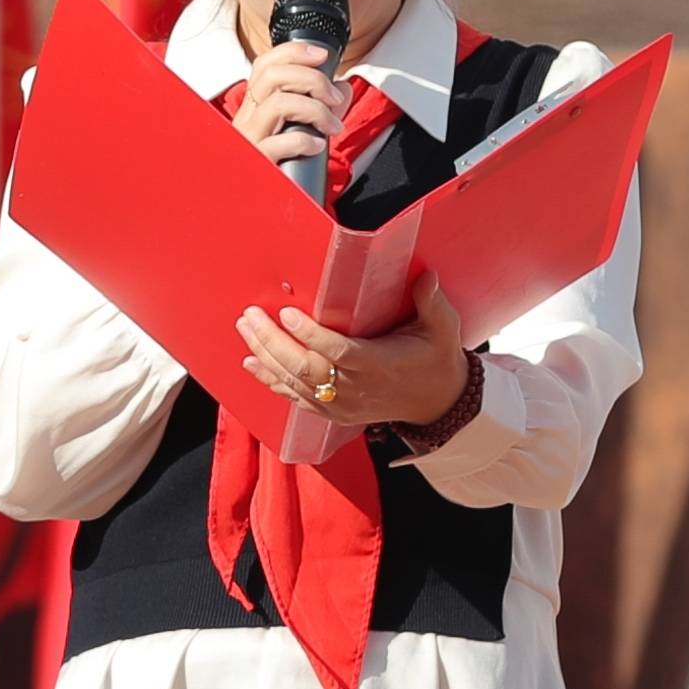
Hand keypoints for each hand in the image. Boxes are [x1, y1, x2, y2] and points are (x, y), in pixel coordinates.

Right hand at [225, 35, 347, 183]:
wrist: (263, 207)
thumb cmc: (282, 167)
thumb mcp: (303, 130)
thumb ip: (322, 106)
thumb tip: (344, 86)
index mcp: (255, 106)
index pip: (265, 65)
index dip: (293, 52)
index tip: (322, 56)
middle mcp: (248, 119)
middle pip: (272, 76)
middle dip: (312, 80)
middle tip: (334, 98)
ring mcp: (249, 141)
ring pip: (277, 104)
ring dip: (315, 110)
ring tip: (332, 126)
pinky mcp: (257, 163)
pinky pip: (279, 143)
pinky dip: (305, 141)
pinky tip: (317, 147)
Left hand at [240, 275, 473, 435]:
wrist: (438, 404)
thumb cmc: (436, 360)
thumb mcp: (443, 329)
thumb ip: (432, 303)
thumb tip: (427, 276)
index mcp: (378, 364)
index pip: (337, 351)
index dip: (309, 334)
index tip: (287, 313)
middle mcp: (355, 388)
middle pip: (304, 367)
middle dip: (272, 341)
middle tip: (252, 315)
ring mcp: (341, 405)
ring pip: (294, 382)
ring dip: (265, 355)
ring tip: (246, 328)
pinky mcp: (333, 413)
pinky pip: (295, 398)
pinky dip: (270, 381)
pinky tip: (250, 364)